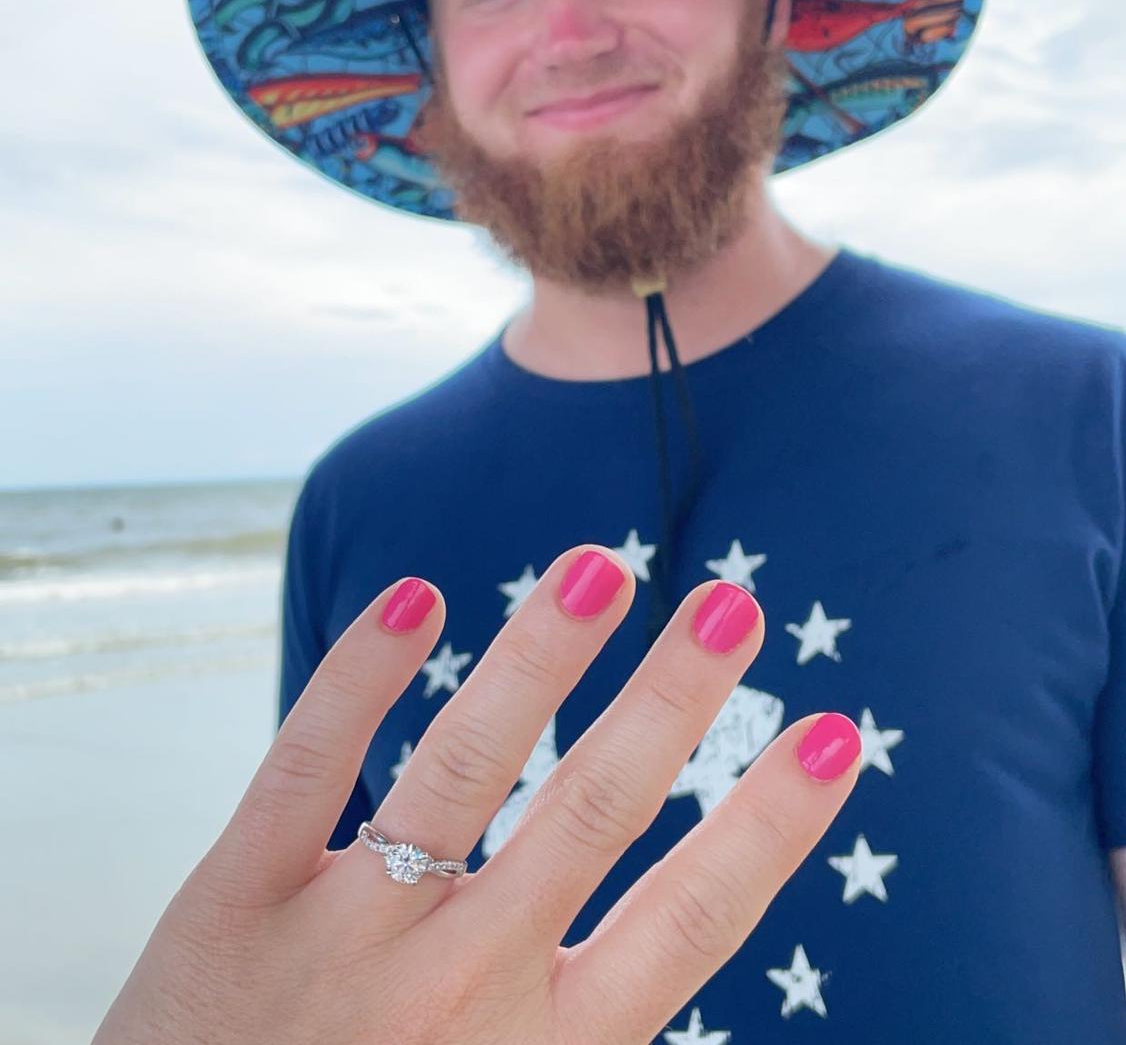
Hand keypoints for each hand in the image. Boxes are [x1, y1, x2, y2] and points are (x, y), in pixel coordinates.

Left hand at [94, 544, 859, 1043]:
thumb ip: (580, 1026)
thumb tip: (670, 934)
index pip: (689, 919)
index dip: (768, 824)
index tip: (831, 736)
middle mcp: (460, 984)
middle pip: (591, 813)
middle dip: (671, 702)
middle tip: (732, 605)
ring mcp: (345, 934)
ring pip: (461, 764)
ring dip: (537, 657)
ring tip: (594, 567)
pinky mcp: (238, 901)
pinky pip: (306, 764)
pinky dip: (359, 676)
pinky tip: (414, 599)